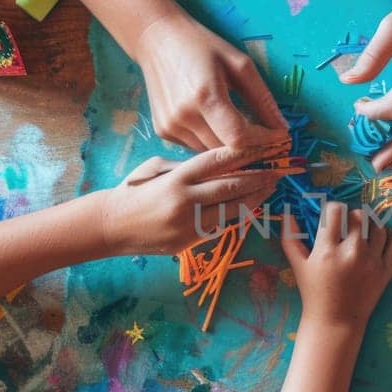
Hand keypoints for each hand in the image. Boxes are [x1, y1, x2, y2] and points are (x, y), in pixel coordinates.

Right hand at [99, 146, 280, 254]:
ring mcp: (188, 224)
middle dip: (259, 178)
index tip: (263, 149)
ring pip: (231, 210)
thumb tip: (217, 163)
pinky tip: (251, 208)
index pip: (218, 161)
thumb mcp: (156, 167)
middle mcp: (185, 200)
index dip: (244, 154)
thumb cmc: (134, 190)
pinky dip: (236, 217)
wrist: (112, 225)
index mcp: (177, 177)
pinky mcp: (188, 242)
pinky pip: (218, 228)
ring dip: (254, 199)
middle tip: (279, 172)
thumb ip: (186, 165)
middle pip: (231, 186)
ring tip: (271, 189)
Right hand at [137, 13, 288, 151]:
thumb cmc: (202, 46)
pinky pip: (196, 147)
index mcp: (205, 96)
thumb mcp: (239, 64)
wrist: (157, 40)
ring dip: (231, 147)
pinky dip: (212, 142)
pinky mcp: (163, 132)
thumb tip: (282, 127)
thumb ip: (262, 98)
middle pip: (226, 150)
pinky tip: (217, 124)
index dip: (263, 141)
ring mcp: (170, 127)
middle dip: (252, 147)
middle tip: (269, 137)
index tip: (280, 137)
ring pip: (211, 153)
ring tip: (244, 129)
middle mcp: (184, 116)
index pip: (239, 137)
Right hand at [281, 202, 391, 326]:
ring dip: (370, 225)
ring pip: (378, 226)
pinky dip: (390, 238)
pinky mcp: (386, 271)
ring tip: (362, 234)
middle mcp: (352, 252)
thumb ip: (291, 237)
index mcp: (328, 250)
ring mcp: (372, 261)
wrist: (335, 321)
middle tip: (346, 228)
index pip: (336, 210)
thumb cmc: (314, 292)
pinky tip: (379, 242)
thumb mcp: (298, 265)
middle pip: (359, 215)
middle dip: (351, 217)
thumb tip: (287, 213)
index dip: (332, 210)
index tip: (331, 218)